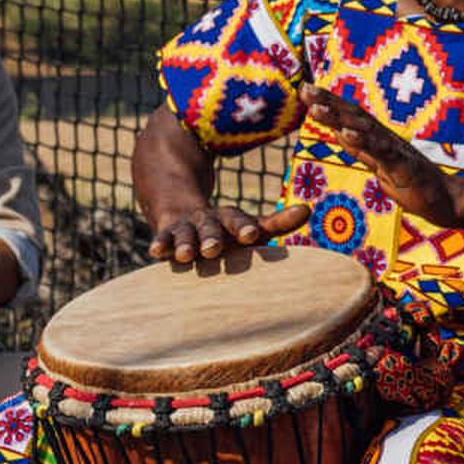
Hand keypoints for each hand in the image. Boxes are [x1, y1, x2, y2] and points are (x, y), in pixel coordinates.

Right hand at [148, 196, 278, 264]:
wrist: (182, 211)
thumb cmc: (226, 230)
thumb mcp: (249, 226)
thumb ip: (277, 222)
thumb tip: (308, 209)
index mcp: (230, 219)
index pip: (238, 222)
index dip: (244, 227)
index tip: (251, 235)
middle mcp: (208, 222)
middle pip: (210, 228)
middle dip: (212, 238)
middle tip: (213, 249)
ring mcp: (185, 228)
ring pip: (185, 235)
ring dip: (184, 243)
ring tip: (184, 255)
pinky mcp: (165, 236)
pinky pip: (162, 240)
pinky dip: (159, 245)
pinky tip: (155, 253)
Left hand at [303, 95, 462, 223]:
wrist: (446, 201)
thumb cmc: (414, 184)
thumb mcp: (380, 165)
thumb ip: (361, 148)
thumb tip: (340, 132)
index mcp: (378, 139)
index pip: (350, 116)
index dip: (329, 102)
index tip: (306, 89)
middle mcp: (385, 139)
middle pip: (354, 116)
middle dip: (328, 102)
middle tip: (305, 88)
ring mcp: (394, 150)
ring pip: (363, 130)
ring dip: (339, 117)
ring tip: (317, 108)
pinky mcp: (403, 166)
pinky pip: (381, 152)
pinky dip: (363, 142)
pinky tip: (345, 134)